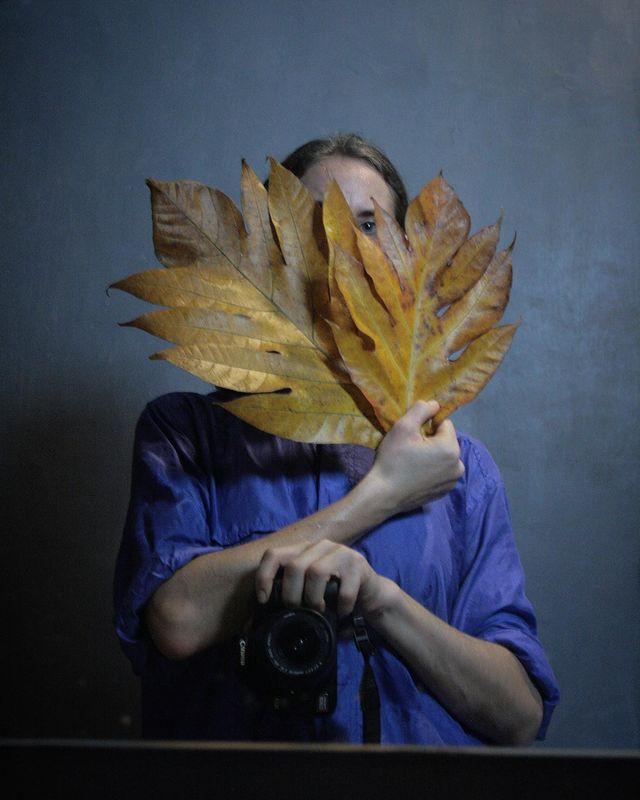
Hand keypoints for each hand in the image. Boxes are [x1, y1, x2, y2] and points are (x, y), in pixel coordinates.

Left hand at [254, 539, 391, 619]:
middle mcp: (319, 546)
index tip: (263, 600)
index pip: (274, 554)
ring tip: (318, 610)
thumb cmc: (334, 594)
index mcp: (302, 550)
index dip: (264, 576)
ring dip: (314, 598)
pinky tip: (341, 613)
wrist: (370, 593)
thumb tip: (255, 620)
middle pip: (294, 566)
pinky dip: (341, 606)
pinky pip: (344, 588)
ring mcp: (340, 552)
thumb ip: (287, 594)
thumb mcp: (307, 590)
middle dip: (291, 594)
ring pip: (317, 572)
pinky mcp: (357, 564)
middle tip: (296, 610)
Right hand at [363, 400, 463, 515]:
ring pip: (444, 457)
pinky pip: (442, 472)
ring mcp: (452, 481)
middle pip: (446, 441)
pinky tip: (416, 475)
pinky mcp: (445, 492)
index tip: (412, 436)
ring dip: (433, 455)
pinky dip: (432, 470)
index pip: (444, 424)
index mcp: (451, 448)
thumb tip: (435, 404)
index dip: (427, 426)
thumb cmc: (393, 459)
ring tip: (412, 463)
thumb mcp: (403, 427)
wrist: (383, 495)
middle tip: (410, 449)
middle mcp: (458, 465)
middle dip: (431, 441)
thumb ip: (421, 410)